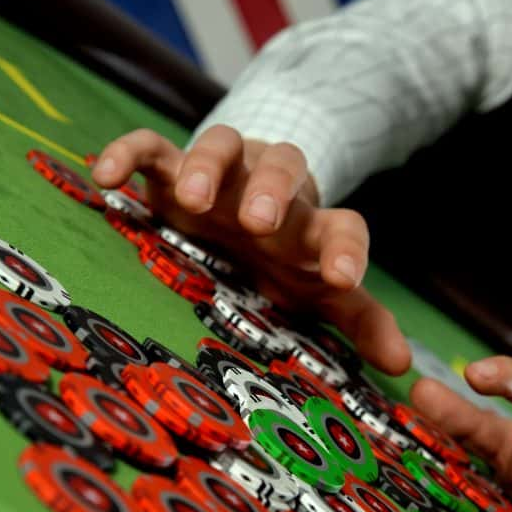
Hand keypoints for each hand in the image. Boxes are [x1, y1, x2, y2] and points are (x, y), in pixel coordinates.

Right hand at [91, 126, 409, 374]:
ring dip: (207, 165)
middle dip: (273, 191)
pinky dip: (132, 152)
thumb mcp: (318, 291)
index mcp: (311, 225)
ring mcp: (223, 172)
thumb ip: (360, 322)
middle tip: (258, 223)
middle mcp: (272, 189)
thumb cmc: (286, 259)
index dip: (346, 250)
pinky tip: (107, 176)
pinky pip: (152, 146)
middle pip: (284, 167)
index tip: (342, 280)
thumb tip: (404, 367)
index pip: (343, 227)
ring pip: (221, 145)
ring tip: (191, 197)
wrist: (248, 202)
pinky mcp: (172, 166)